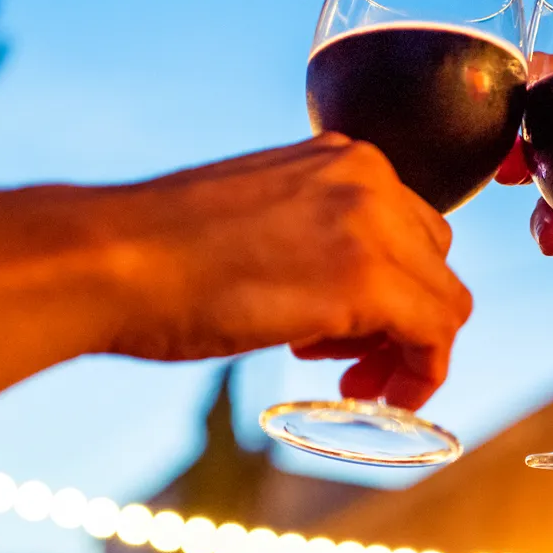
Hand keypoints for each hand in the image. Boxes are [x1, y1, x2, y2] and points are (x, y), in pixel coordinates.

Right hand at [99, 134, 471, 409]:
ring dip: (410, 353)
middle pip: (433, 263)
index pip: (409, 229)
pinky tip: (370, 396)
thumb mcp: (259, 220)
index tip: (347, 336)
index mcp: (340, 157)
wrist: (107, 260)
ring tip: (352, 386)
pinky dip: (420, 375)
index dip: (390, 291)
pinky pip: (436, 335)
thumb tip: (343, 291)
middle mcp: (369, 177)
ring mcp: (372, 225)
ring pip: (444, 302)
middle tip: (349, 368)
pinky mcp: (368, 281)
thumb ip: (314, 236)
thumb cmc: (158, 253)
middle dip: (403, 321)